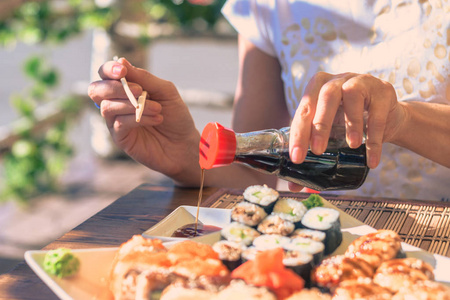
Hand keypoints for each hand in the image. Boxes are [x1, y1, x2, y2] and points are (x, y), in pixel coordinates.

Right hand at [88, 58, 200, 185]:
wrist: (185, 143)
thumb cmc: (175, 116)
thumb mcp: (165, 91)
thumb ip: (144, 77)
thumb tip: (121, 61)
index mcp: (126, 88)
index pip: (105, 74)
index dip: (109, 69)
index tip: (122, 70)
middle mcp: (116, 103)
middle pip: (96, 90)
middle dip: (114, 87)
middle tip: (139, 90)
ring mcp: (116, 121)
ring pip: (107, 107)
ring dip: (132, 104)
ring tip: (157, 108)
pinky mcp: (120, 138)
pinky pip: (119, 124)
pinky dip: (138, 118)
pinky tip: (156, 119)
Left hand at [289, 72, 405, 168]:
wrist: (387, 116)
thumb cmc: (349, 124)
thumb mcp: (330, 135)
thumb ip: (312, 155)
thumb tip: (294, 186)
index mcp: (317, 88)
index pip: (304, 109)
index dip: (298, 133)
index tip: (296, 157)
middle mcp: (337, 80)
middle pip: (325, 96)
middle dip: (320, 124)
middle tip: (318, 151)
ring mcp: (361, 80)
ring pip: (352, 94)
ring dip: (351, 123)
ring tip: (351, 146)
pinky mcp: (383, 90)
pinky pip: (378, 113)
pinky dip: (374, 138)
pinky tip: (371, 160)